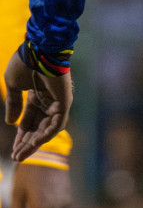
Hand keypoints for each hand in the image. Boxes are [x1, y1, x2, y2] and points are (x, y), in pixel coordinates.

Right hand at [5, 48, 71, 162]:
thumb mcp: (14, 86)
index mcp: (37, 96)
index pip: (29, 122)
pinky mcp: (65, 101)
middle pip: (38, 128)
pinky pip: (57, 123)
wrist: (37, 49)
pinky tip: (35, 144)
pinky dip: (47, 134)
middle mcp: (49, 101)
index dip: (20, 136)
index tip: (13, 150)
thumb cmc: (25, 62)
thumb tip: (11, 123)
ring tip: (21, 155)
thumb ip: (14, 104)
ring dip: (35, 143)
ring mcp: (58, 101)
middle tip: (16, 158)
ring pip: (48, 129)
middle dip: (27, 143)